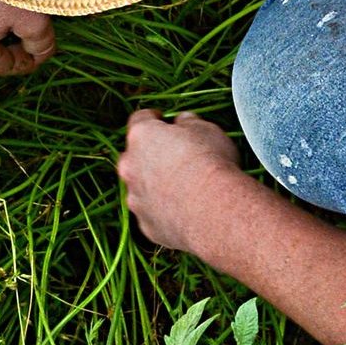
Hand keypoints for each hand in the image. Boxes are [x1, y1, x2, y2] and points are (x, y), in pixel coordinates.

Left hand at [117, 110, 249, 253]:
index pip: (140, 119)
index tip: (164, 121)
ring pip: (141, 189)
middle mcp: (130, 167)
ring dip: (156, 186)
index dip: (154, 119)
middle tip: (176, 157)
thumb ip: (190, 122)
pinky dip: (165, 212)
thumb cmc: (211, 164)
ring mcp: (136, 199)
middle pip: (134, 157)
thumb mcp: (207, 129)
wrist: (215, 210)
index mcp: (142, 136)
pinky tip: (186, 212)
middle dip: (151, 156)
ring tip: (184, 189)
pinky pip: (153, 215)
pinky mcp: (147, 225)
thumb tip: (184, 121)